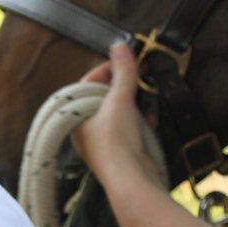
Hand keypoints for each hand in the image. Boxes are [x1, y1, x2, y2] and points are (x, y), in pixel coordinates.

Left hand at [73, 43, 158, 191]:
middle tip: (142, 74)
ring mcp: (103, 142)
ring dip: (136, 103)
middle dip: (126, 86)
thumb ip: (123, 72)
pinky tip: (151, 120)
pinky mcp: (121, 152)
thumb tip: (120, 45)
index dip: (109, 69)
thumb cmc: (116, 141)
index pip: (89, 83)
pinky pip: (130, 129)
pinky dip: (141, 122)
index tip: (127, 60)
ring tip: (147, 98)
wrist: (130, 180)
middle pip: (106, 97)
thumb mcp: (119, 100)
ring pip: (120, 113)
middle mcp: (86, 129)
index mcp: (77, 116)